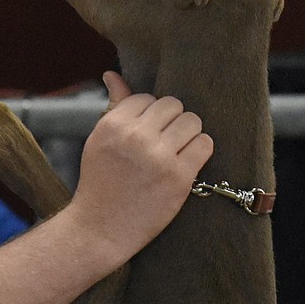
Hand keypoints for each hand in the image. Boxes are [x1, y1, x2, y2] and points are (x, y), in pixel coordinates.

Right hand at [66, 71, 212, 271]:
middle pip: (173, 105)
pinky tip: (187, 162)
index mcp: (112, 124)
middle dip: (172, 121)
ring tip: (178, 151)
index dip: (151, 116)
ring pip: (192, 121)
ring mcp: (158, 156)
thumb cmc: (100, 183)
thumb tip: (112, 74)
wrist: (100, 229)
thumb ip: (114, 106)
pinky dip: (200, 150)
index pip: (147, 98)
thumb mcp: (99, 141)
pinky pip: (205, 144)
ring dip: (188, 135)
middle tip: (166, 141)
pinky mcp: (179, 177)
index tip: (148, 134)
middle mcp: (135, 136)